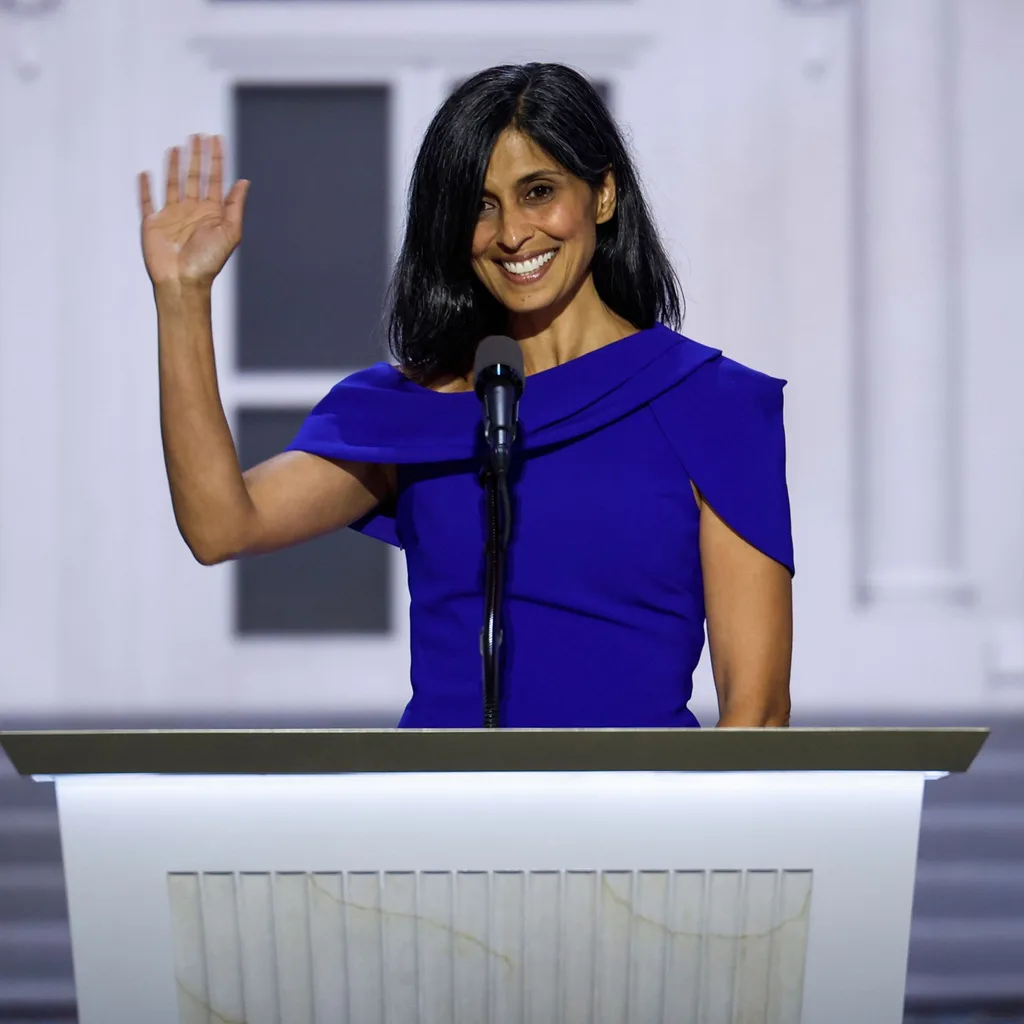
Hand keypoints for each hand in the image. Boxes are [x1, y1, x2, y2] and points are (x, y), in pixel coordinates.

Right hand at [139, 134, 249, 287]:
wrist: (183, 280)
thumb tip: (244, 181)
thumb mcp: (229, 232)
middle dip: (197, 156)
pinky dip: (145, 188)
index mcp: (211, 212)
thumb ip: (235, 206)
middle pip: (194, 176)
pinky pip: (147, 201)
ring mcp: (172, 216)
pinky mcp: (153, 223)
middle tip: (197, 136)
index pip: (215, 179)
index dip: (216, 159)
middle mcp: (192, 211)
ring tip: (177, 147)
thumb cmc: (208, 260)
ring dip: (174, 165)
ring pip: (173, 183)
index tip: (216, 139)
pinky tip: (145, 174)